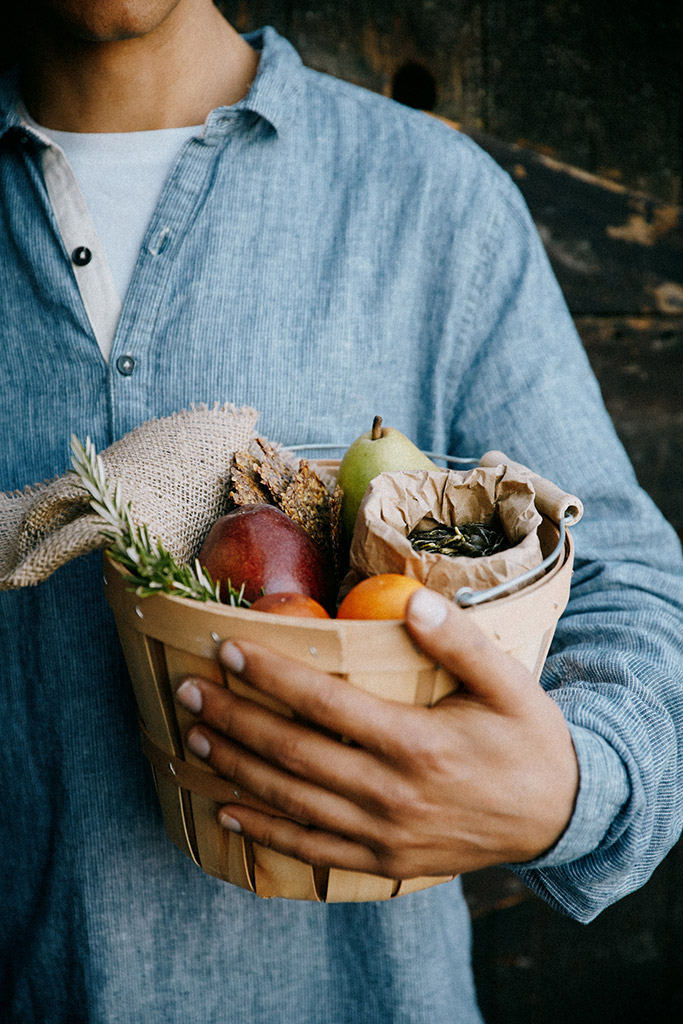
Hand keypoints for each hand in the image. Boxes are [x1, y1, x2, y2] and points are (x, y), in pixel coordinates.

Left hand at [175, 587, 578, 878]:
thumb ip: (460, 642)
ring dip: (236, 768)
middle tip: (188, 688)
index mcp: (418, 744)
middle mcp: (392, 794)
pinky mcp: (383, 862)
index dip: (271, 674)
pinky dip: (265, 831)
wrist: (558, 817)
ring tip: (195, 735)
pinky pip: (311, 849)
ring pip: (291, 801)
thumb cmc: (528, 740)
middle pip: (293, 752)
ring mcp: (384, 835)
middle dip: (234, 717)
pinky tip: (228, 811)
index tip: (227, 648)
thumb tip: (411, 602)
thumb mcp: (509, 684)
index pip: (325, 703)